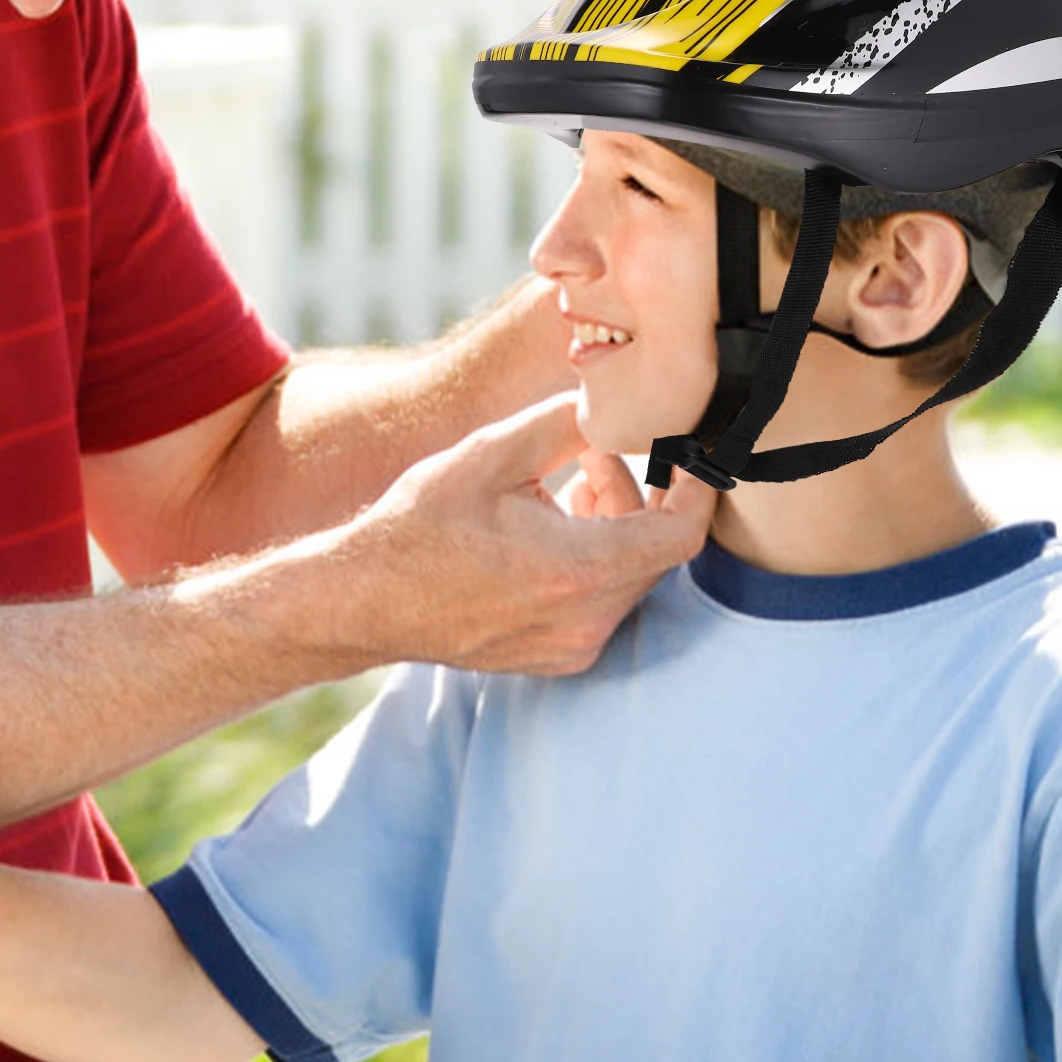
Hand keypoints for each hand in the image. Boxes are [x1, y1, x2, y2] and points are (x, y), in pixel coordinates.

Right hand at [329, 393, 715, 674]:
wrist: (364, 600)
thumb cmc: (422, 524)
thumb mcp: (494, 452)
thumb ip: (568, 422)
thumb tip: (617, 403)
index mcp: (580, 571)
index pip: (682, 534)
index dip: (697, 489)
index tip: (689, 456)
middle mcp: (587, 620)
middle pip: (655, 550)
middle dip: (640, 495)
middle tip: (595, 456)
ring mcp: (573, 647)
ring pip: (631, 575)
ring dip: (616, 525)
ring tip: (568, 485)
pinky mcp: (558, 657)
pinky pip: (605, 602)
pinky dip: (597, 560)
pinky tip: (552, 528)